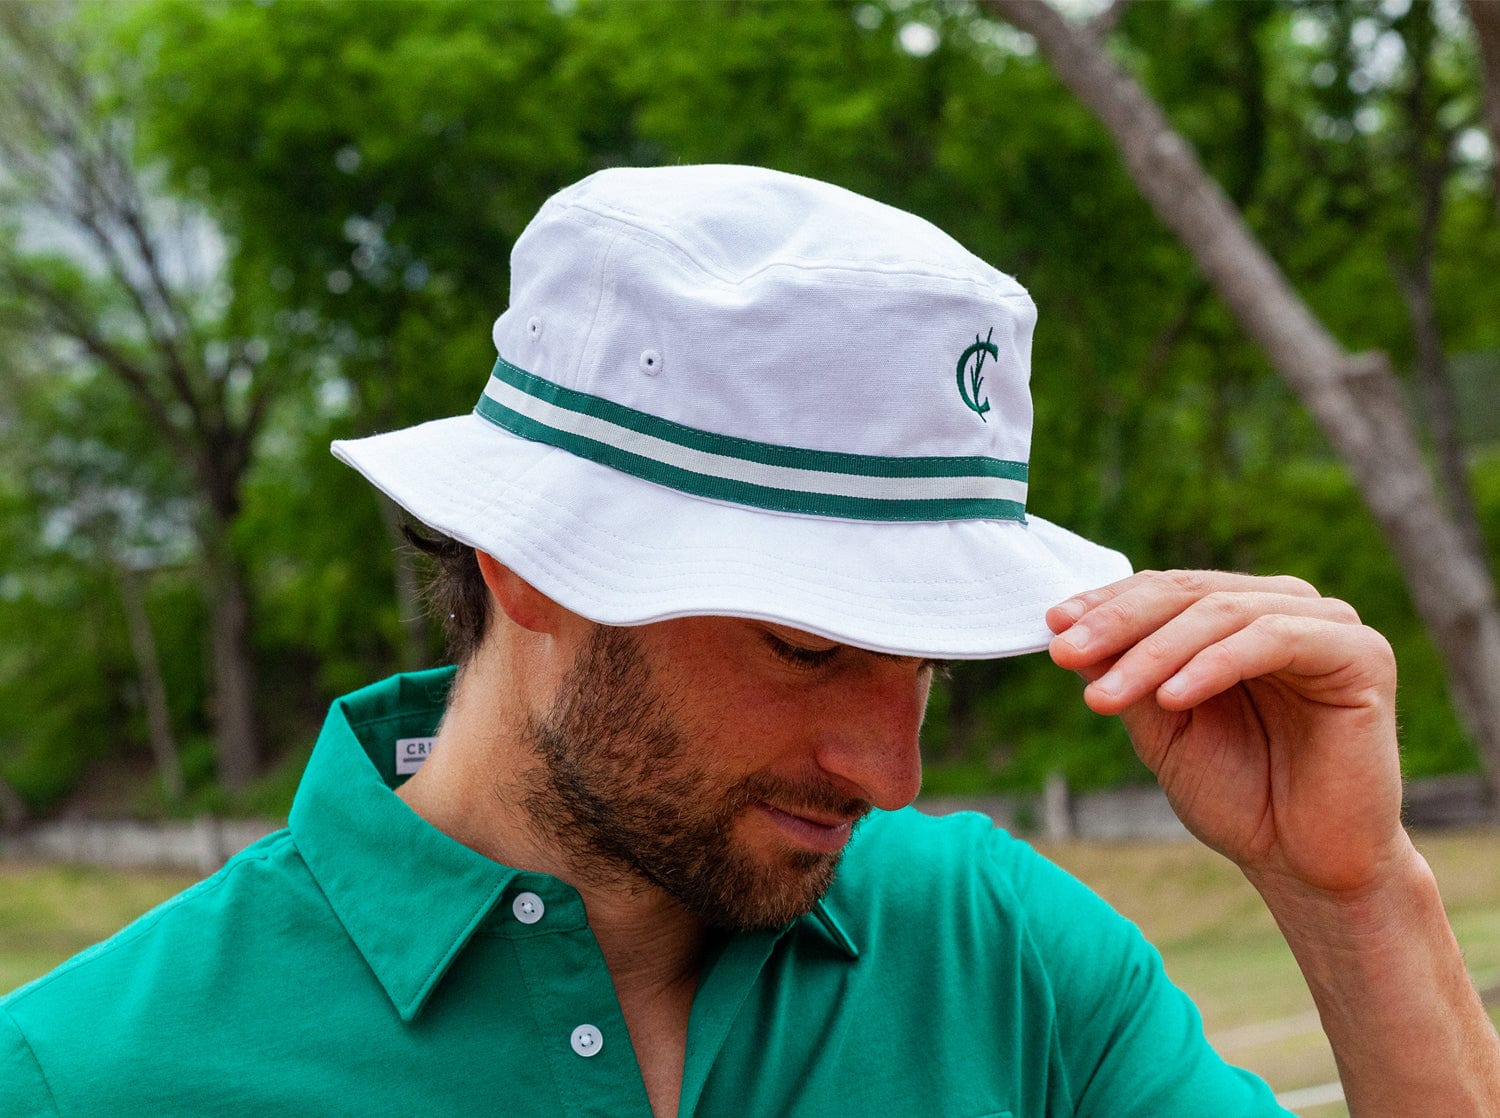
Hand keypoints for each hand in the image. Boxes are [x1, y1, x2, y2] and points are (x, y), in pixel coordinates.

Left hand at [1047, 570, 1408, 896]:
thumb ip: (1127, 675)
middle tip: (1064, 654)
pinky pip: (1273, 640)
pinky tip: (1170, 697)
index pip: (1164, 590)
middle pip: (1186, 593)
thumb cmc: (1239, 795)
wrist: (1307, 865)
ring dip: (1154, 652)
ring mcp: (1327, 626)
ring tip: (1103, 696)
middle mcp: (1285, 607)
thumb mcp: (1163, 728)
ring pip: (1221, 614)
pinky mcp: (1361, 655)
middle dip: (1117, 623)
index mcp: (1240, 615)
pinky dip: (1213, 664)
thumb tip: (1067, 629)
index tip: (1050, 627)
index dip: (1105, 604)